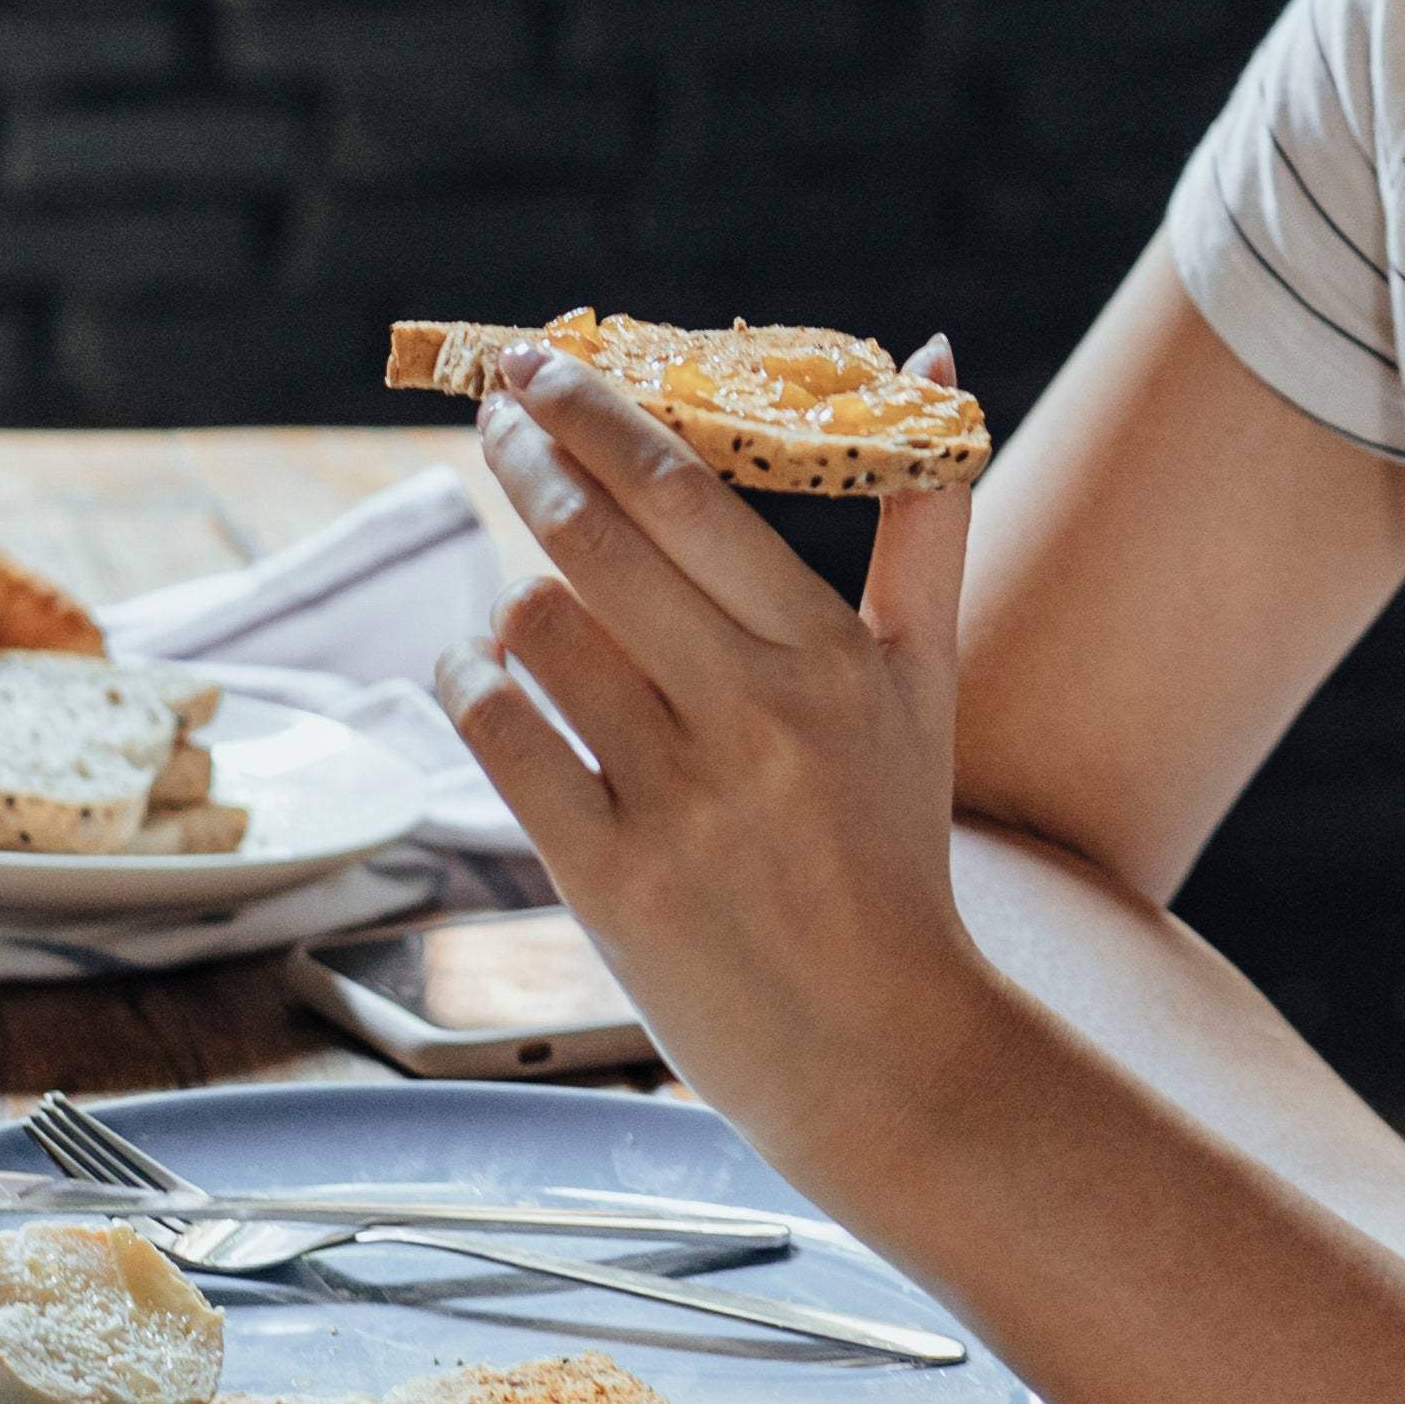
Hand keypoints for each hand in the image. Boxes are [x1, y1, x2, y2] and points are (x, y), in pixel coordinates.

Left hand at [436, 342, 984, 1146]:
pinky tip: (479, 669)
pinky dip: (468, 680)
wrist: (881, 1049)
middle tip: (492, 406)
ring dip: (513, 594)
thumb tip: (936, 354)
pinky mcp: (607, 880)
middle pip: (596, 540)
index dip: (596, 414)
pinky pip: (497, 734)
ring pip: (537, 632)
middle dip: (525, 454)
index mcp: (829, 659)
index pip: (687, 496)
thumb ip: (925, 526)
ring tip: (532, 599)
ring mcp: (676, 801)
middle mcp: (754, 718)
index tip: (538, 360)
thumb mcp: (924, 686)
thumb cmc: (892, 850)